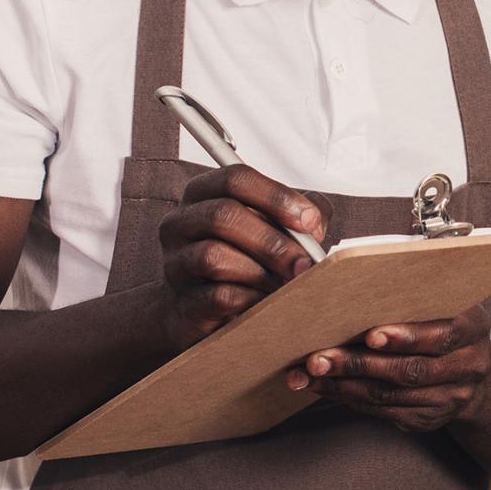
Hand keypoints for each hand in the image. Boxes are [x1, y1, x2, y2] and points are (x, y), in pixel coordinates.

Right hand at [153, 165, 321, 351]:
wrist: (202, 310)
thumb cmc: (241, 262)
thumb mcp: (271, 229)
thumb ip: (298, 217)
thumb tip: (316, 220)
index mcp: (203, 194)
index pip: (235, 179)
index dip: (276, 197)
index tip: (309, 221)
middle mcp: (181, 222)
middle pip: (223, 215)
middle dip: (273, 241)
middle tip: (304, 263)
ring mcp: (175, 262)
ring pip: (214, 256)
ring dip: (260, 272)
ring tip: (284, 284)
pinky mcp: (181, 301)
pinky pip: (216, 296)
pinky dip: (250, 299)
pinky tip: (265, 301)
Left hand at [288, 301, 490, 432]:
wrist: (470, 372)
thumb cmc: (445, 324)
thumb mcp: (443, 301)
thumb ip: (415, 292)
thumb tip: (358, 273)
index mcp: (473, 328)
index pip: (442, 335)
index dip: (406, 337)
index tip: (371, 335)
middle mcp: (467, 366)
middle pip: (410, 370)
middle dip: (359, 364)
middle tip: (321, 358)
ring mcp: (450, 397)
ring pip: (392, 394)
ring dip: (347, 384)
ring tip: (315, 372)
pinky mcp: (429, 418)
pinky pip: (386, 410)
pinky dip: (353, 398)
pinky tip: (331, 387)